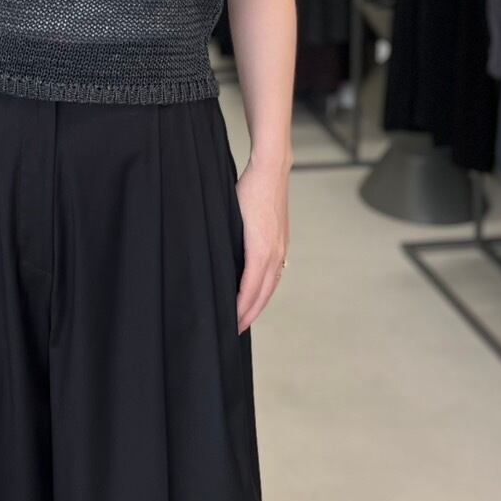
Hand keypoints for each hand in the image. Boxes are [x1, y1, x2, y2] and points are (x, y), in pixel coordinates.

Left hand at [234, 157, 289, 333]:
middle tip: (236, 330)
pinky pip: (277, 272)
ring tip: (248, 316)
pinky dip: (268, 287)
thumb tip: (217, 266)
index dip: (240, 311)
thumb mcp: (231, 218)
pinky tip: (262, 291)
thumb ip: (228, 245)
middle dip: (250, 314)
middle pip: (263, 294)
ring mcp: (281, 247)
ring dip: (260, 303)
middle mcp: (274, 254)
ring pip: (272, 285)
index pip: (250, 291)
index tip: (230, 325)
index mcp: (261, 252)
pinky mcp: (283, 241)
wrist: (271, 170)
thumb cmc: (247, 190)